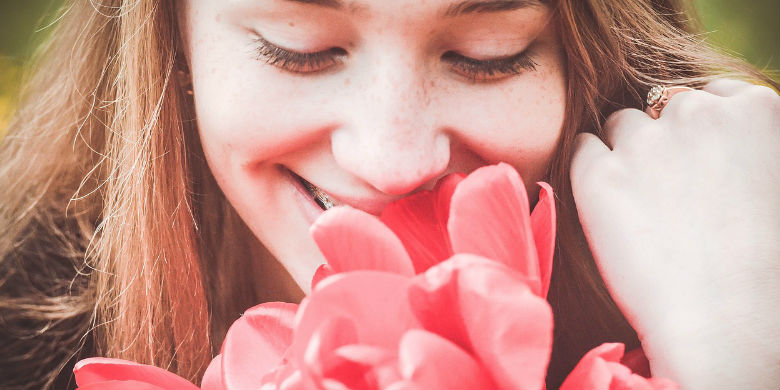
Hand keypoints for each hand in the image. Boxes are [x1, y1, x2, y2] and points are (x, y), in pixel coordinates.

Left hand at [570, 80, 779, 388]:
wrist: (729, 324)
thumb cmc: (769, 269)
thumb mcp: (779, 184)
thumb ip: (751, 146)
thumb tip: (724, 150)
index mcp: (756, 109)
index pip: (711, 96)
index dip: (700, 132)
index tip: (698, 166)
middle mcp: (696, 113)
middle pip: (662, 106)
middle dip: (662, 138)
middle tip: (667, 191)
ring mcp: (643, 142)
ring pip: (620, 124)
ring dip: (624, 150)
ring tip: (638, 203)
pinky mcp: (596, 175)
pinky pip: (583, 148)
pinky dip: (590, 169)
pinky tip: (607, 203)